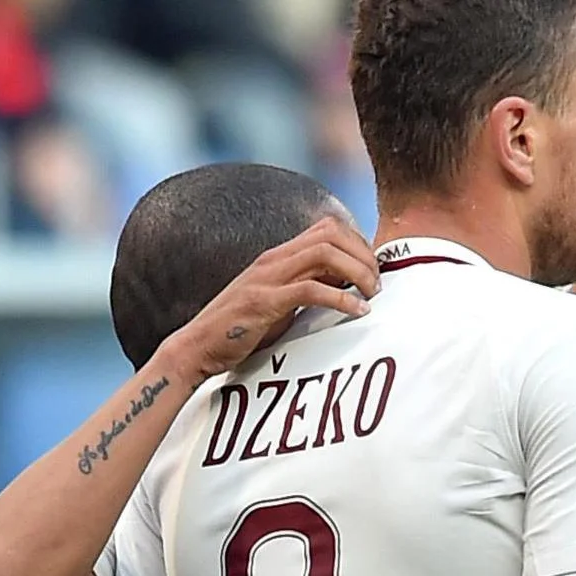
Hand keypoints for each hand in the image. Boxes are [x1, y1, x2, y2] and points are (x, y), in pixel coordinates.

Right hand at [154, 214, 378, 383]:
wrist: (197, 346)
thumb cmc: (242, 328)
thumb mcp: (281, 301)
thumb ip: (309, 286)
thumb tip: (347, 283)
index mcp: (278, 256)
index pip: (327, 228)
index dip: (359, 243)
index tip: (374, 271)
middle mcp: (274, 259)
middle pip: (331, 233)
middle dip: (364, 254)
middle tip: (378, 284)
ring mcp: (267, 279)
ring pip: (325, 254)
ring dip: (358, 272)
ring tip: (371, 295)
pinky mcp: (264, 302)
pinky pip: (312, 290)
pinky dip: (342, 299)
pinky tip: (357, 312)